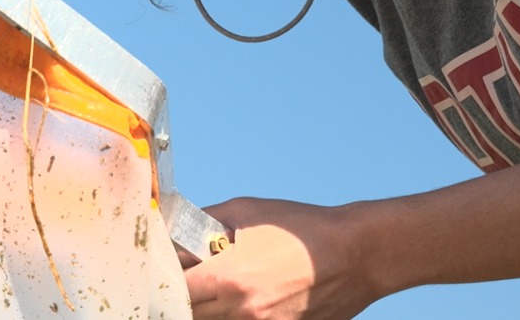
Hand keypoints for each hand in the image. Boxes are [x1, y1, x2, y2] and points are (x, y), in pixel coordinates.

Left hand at [183, 197, 379, 319]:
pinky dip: (232, 317)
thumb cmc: (301, 229)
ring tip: (215, 289)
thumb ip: (202, 222)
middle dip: (181, 298)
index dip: (164, 281)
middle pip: (187, 315)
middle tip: (184, 281)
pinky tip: (241, 299)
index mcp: (226, 276)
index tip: (164, 271)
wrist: (355, 254)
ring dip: (205, 309)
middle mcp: (240, 310)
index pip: (173, 291)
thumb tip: (173, 231)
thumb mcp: (245, 211)